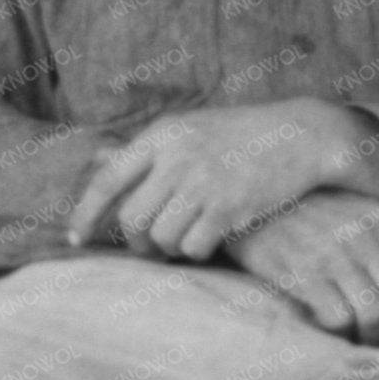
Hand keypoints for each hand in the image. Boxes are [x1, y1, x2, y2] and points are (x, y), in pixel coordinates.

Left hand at [65, 101, 376, 261]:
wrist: (301, 137)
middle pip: (132, 219)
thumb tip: (100, 165)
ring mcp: (202, 182)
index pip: (107, 179)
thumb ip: (152, 151)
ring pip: (161, 238)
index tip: (77, 240)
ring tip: (189, 237)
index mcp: (162, 135)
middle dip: (137, 242)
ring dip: (170, 247)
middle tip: (151, 248)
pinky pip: (193, 247)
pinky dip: (197, 251)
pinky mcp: (228, 207)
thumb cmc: (241, 137)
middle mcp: (177, 158)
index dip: (86, 213)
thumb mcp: (192, 128)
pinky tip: (211, 240)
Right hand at [225, 192, 378, 346]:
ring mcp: (333, 253)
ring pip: (376, 314)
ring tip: (363, 344)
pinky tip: (334, 334)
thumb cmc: (301, 212)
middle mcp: (364, 236)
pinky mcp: (302, 271)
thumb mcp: (350, 213)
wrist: (246, 197)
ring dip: (374, 339)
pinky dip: (342, 335)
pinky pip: (340, 318)